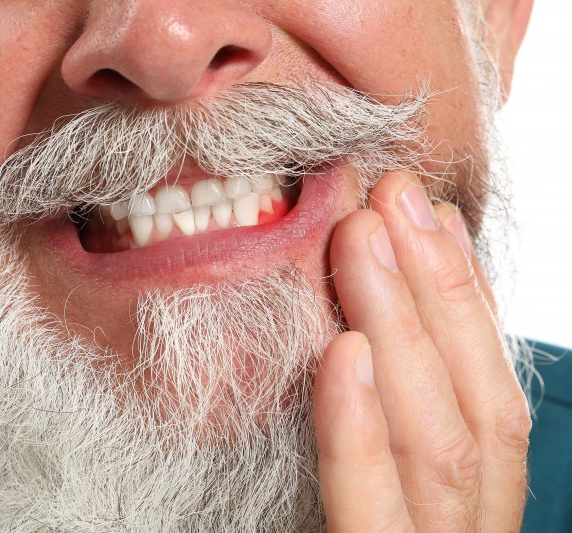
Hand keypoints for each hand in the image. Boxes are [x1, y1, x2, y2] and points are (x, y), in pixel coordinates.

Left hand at [313, 171, 530, 531]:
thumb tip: (366, 316)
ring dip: (403, 328)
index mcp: (467, 500)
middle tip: (391, 196)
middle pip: (472, 404)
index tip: (430, 216)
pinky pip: (370, 512)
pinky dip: (358, 432)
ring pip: (437, 443)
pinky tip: (344, 354)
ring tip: (363, 238)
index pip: (485, 394)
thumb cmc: (344, 530)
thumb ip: (381, 412)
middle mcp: (464, 527)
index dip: (464, 299)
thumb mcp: (371, 475)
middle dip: (437, 291)